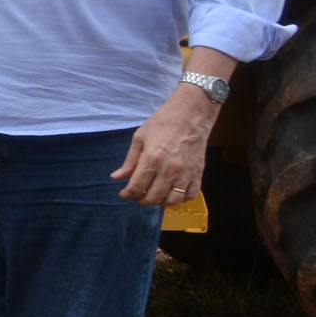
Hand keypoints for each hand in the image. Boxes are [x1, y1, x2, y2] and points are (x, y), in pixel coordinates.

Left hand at [114, 85, 220, 206]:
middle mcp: (170, 169)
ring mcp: (186, 172)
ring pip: (172, 200)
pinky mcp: (198, 173)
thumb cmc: (163, 123)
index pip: (136, 187)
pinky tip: (171, 193)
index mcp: (152, 159)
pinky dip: (180, 199)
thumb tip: (116, 177)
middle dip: (141, 200)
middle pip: (153, 197)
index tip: (124, 194)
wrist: (191, 114)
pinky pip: (190, 195)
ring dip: (160, 202)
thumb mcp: (140, 138)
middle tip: (137, 196)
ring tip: (153, 195)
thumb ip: (129, 160)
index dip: (127, 194)